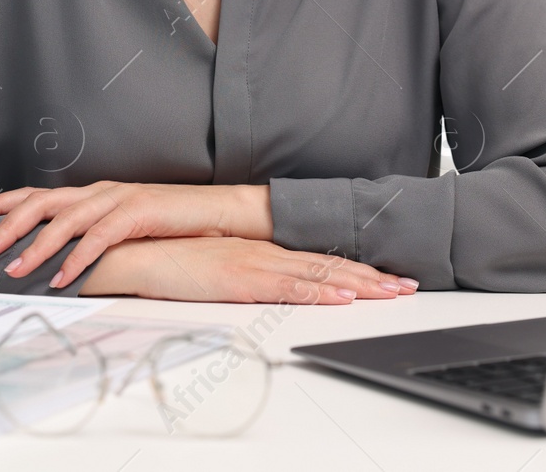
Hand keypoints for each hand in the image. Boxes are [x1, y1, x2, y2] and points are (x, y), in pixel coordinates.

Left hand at [0, 181, 273, 288]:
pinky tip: (61, 278)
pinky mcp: (138, 213)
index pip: (39, 192)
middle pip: (42, 200)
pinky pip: (99, 238)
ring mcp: (119, 199)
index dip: (3, 201)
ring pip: (65, 220)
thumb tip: (59, 255)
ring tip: (13, 270)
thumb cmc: (171, 223)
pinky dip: (77, 258)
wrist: (217, 213)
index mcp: (93, 192)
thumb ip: (94, 233)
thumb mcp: (125, 227)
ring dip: (36, 247)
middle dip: (7, 223)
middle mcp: (100, 191)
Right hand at [77, 236, 418, 301]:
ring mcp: (256, 263)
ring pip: (318, 274)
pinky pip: (287, 287)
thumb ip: (249, 275)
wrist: (138, 253)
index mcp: (264, 250)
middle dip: (372, 277)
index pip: (320, 259)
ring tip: (390, 291)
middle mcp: (267, 252)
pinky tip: (341, 295)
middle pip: (329, 265)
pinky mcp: (241, 278)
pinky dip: (318, 290)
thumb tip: (276, 287)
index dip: (357, 269)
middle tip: (407, 285)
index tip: (387, 278)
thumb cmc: (173, 261)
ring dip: (358, 283)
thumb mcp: (219, 268)